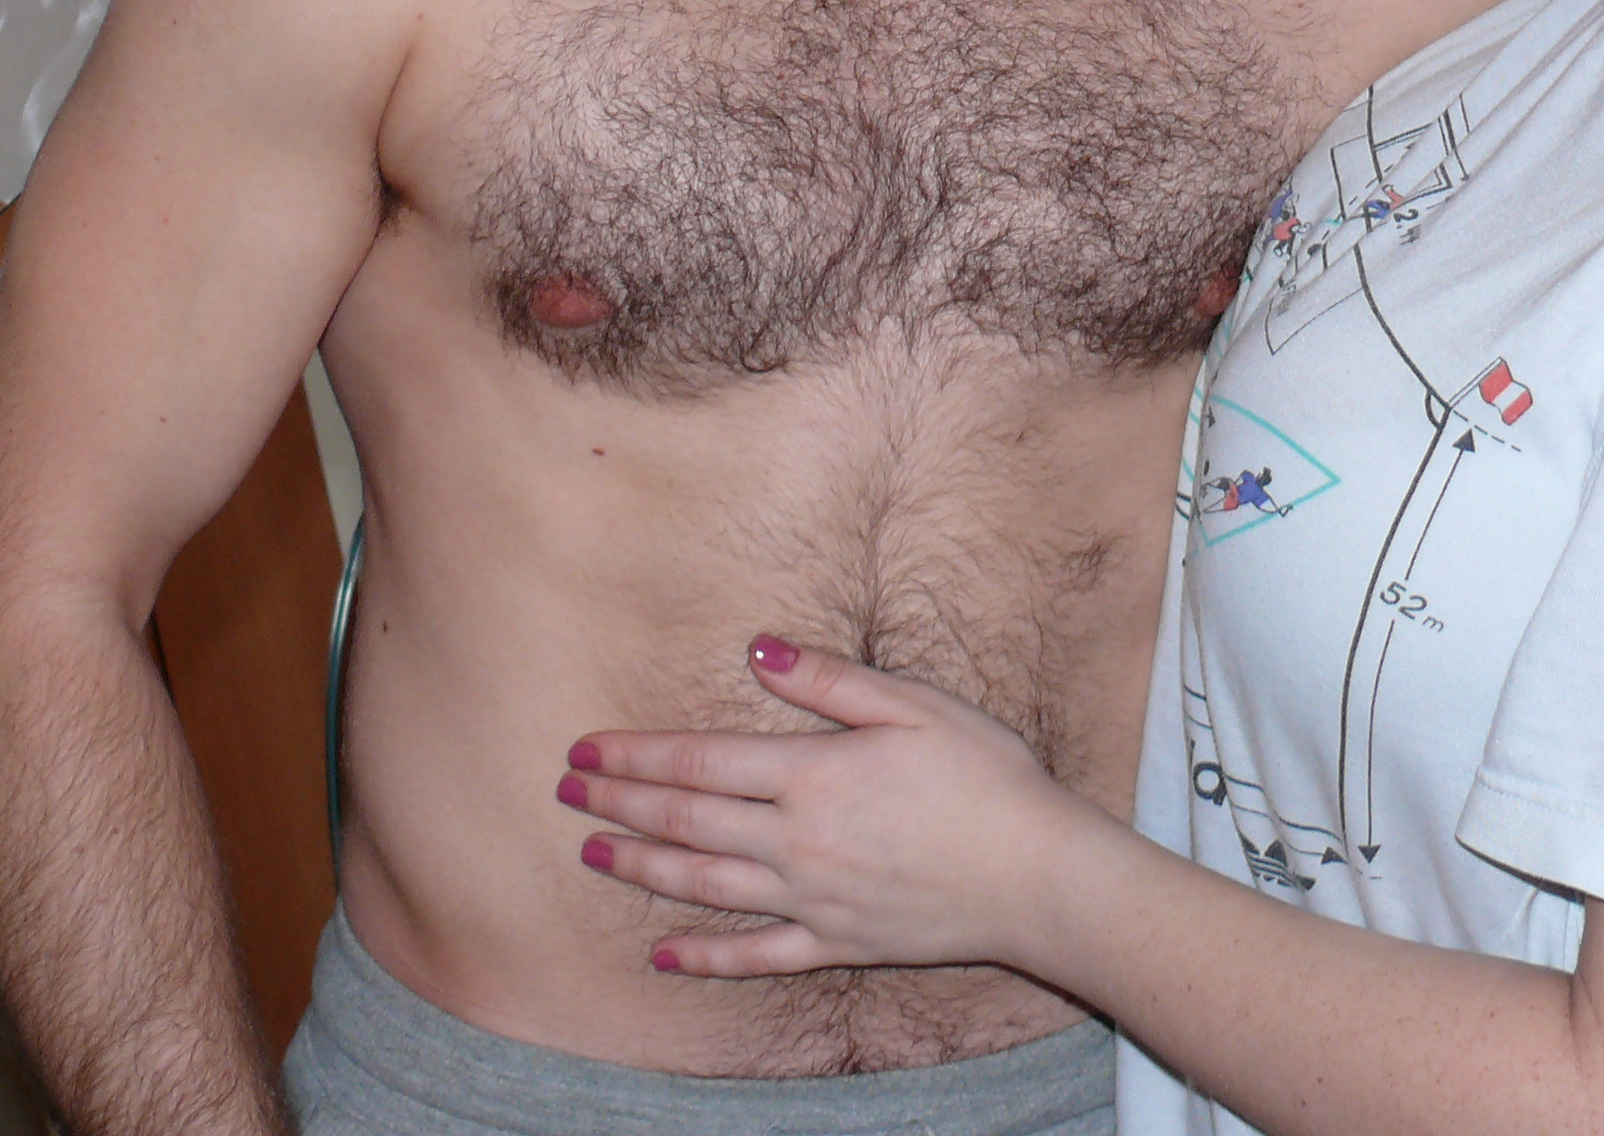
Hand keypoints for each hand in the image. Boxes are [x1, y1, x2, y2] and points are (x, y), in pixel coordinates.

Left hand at [558, 636, 1104, 977]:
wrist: (1038, 874)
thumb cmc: (987, 777)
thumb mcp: (916, 705)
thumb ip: (830, 680)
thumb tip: (758, 649)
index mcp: (815, 773)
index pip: (702, 761)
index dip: (638, 754)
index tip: (586, 747)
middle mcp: (799, 841)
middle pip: (689, 822)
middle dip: (620, 805)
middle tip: (565, 794)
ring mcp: (813, 900)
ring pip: (707, 885)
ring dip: (642, 869)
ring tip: (593, 855)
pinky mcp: (837, 943)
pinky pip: (757, 956)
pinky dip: (706, 956)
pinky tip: (665, 953)